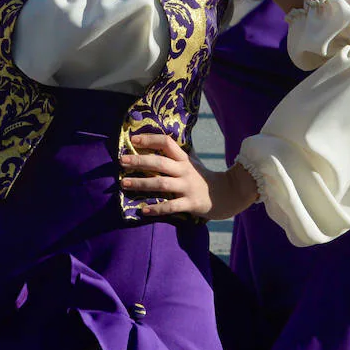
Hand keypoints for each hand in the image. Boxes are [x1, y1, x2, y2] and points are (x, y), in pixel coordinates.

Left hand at [119, 135, 258, 220]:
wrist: (227, 195)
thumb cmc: (204, 178)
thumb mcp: (193, 162)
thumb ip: (178, 154)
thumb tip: (161, 140)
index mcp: (184, 159)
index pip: (167, 143)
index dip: (150, 139)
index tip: (133, 139)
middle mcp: (184, 171)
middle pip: (160, 163)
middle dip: (139, 161)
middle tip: (122, 161)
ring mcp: (187, 187)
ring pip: (161, 184)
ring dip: (141, 184)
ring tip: (124, 183)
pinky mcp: (190, 204)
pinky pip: (170, 206)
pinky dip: (156, 209)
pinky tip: (143, 210)